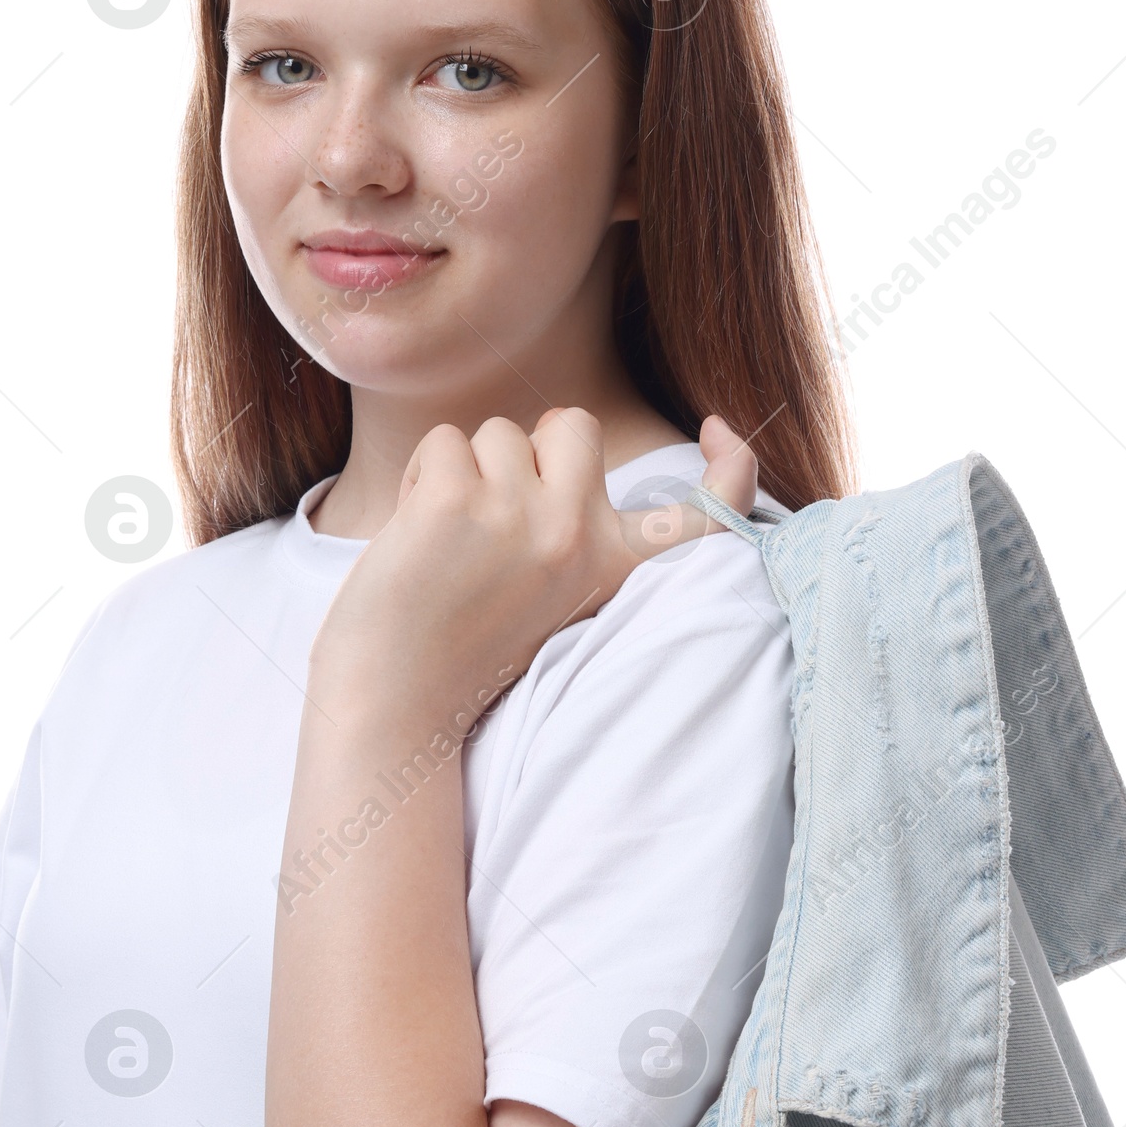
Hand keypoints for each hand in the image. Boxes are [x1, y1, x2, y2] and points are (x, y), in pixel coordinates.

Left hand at [309, 409, 758, 730]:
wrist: (395, 703)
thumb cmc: (462, 650)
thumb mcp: (551, 599)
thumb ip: (574, 533)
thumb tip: (563, 430)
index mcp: (611, 567)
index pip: (703, 518)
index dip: (730, 467)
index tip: (716, 429)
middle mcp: (579, 535)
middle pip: (574, 424)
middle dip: (531, 447)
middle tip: (497, 513)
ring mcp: (518, 514)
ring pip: (498, 433)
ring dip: (466, 471)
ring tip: (448, 540)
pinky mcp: (454, 502)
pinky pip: (443, 442)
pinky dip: (421, 476)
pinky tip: (415, 533)